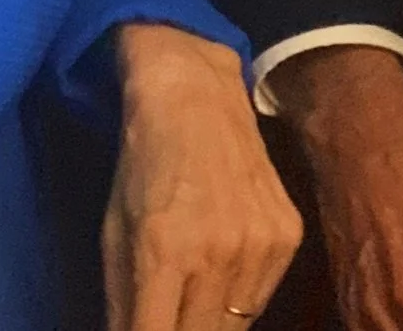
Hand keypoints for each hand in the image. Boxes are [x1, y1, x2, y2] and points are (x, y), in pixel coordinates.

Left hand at [106, 25, 303, 330]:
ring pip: (236, 326)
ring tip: (192, 296)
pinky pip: (262, 297)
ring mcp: (260, 244)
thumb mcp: (114, 231)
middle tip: (167, 315)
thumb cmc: (143, 164)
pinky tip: (222, 270)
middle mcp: (218, 252)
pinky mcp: (288, 236)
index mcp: (164, 251)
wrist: (197, 95)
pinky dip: (240, 299)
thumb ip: (121, 301)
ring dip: (210, 322)